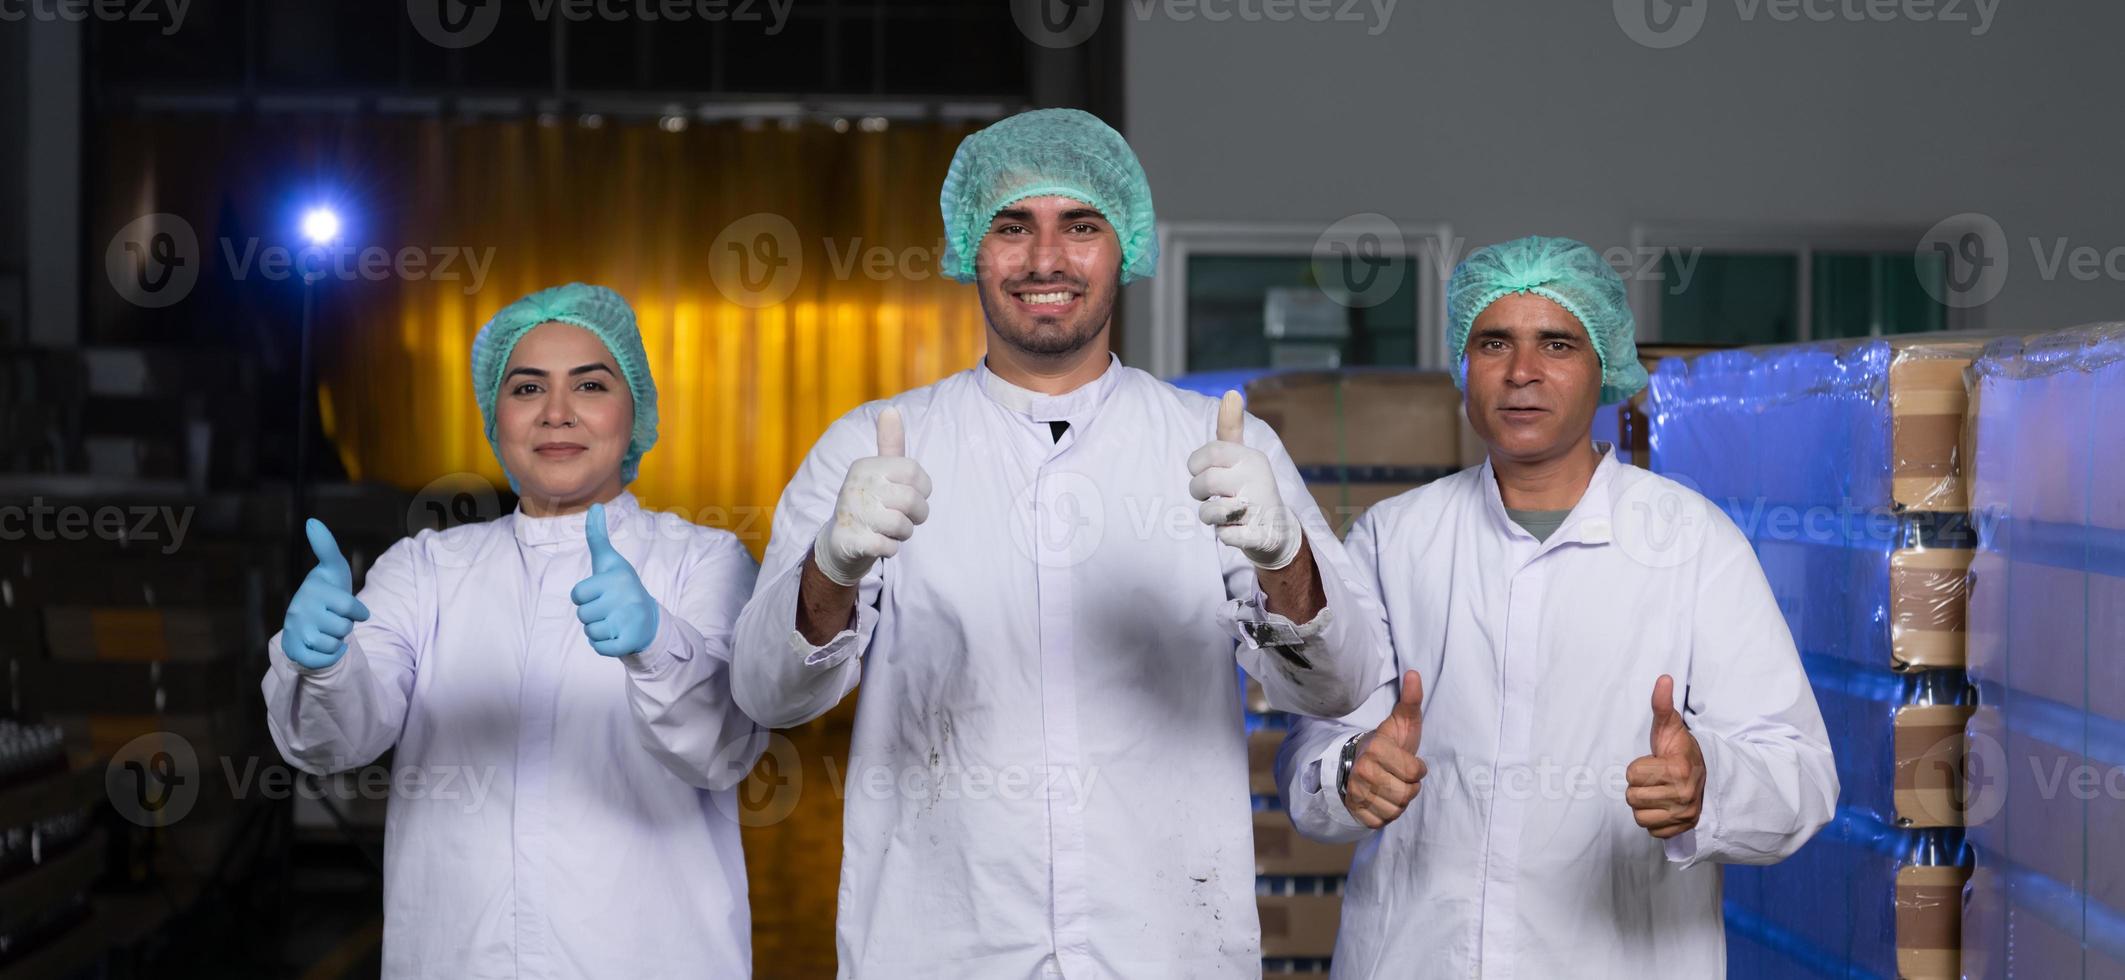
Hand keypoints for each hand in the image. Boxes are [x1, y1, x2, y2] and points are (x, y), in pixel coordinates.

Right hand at [282, 519, 369, 670]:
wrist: (312, 622)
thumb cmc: (329, 592)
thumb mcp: (333, 569)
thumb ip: (326, 547)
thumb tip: (311, 521)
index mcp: (311, 590)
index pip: (348, 607)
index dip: (357, 611)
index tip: (352, 609)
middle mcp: (298, 609)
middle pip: (342, 628)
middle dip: (346, 626)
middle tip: (335, 620)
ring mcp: (294, 631)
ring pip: (333, 644)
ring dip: (337, 640)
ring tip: (328, 631)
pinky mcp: (294, 650)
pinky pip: (322, 660)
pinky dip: (331, 656)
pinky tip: (326, 646)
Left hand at [570, 503, 660, 657]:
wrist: (649, 619)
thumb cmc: (622, 587)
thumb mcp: (609, 561)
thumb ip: (598, 536)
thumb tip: (594, 506)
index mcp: (615, 578)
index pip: (577, 595)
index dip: (585, 597)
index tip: (603, 593)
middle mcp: (623, 597)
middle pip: (582, 615)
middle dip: (592, 615)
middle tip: (610, 610)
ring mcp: (628, 620)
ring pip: (590, 632)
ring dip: (598, 630)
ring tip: (614, 622)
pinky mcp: (630, 640)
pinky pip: (600, 648)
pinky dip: (604, 646)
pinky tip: (617, 636)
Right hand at [812, 407, 932, 586]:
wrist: (840, 544)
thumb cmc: (869, 504)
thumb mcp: (879, 473)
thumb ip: (889, 444)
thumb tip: (891, 409)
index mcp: (866, 466)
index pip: (914, 471)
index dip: (924, 489)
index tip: (915, 495)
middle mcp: (856, 486)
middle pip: (912, 500)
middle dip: (918, 515)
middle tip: (908, 518)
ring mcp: (851, 514)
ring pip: (902, 526)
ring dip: (904, 533)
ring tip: (892, 531)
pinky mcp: (851, 541)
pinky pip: (890, 547)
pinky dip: (891, 549)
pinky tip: (880, 544)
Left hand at [1188, 390, 1300, 569]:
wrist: (1278, 530)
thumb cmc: (1249, 487)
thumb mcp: (1242, 457)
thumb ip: (1231, 428)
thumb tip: (1232, 392)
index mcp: (1250, 457)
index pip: (1209, 453)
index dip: (1196, 465)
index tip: (1201, 471)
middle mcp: (1257, 478)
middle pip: (1205, 482)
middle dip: (1198, 492)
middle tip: (1209, 495)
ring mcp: (1260, 508)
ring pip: (1210, 512)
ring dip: (1210, 516)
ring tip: (1223, 513)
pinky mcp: (1259, 535)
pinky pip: (1225, 537)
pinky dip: (1225, 536)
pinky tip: (1235, 530)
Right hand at [1343, 670, 1426, 828]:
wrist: (1355, 764)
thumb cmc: (1386, 744)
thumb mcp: (1400, 722)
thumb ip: (1410, 700)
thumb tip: (1414, 673)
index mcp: (1377, 750)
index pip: (1415, 773)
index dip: (1417, 769)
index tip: (1408, 762)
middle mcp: (1363, 773)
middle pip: (1407, 794)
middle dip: (1409, 787)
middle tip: (1399, 777)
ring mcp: (1357, 794)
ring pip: (1396, 810)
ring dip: (1399, 802)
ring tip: (1391, 787)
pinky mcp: (1355, 812)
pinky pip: (1382, 822)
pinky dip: (1386, 814)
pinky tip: (1381, 800)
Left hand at [1626, 674, 1706, 838]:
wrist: (1703, 774)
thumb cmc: (1679, 749)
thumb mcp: (1669, 727)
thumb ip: (1662, 705)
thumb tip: (1664, 678)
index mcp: (1678, 770)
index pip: (1632, 775)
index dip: (1638, 767)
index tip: (1654, 763)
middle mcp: (1684, 796)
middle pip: (1632, 798)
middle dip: (1639, 786)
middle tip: (1654, 779)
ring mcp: (1685, 815)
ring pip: (1639, 816)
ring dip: (1644, 804)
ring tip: (1658, 792)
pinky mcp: (1682, 829)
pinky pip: (1651, 831)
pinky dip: (1653, 820)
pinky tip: (1662, 806)